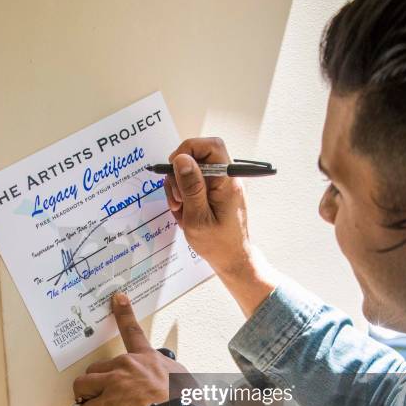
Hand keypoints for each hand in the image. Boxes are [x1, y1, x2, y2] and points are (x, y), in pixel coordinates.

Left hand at [75, 292, 188, 405]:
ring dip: (85, 400)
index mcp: (147, 359)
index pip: (133, 330)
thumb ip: (173, 377)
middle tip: (102, 400)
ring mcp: (114, 383)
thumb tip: (176, 383)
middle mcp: (127, 366)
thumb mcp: (185, 382)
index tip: (117, 298)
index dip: (124, 312)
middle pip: (96, 368)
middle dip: (95, 385)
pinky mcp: (106, 404)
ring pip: (82, 386)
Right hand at [165, 137, 277, 316]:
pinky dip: (183, 196)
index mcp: (227, 182)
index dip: (188, 150)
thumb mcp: (198, 218)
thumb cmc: (217, 244)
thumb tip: (182, 159)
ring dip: (179, 188)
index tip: (174, 168)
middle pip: (197, 156)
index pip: (210, 146)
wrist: (231, 259)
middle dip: (179, 175)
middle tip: (177, 199)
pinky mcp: (213, 192)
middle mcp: (225, 179)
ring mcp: (219, 185)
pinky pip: (193, 184)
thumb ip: (191, 187)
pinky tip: (184, 212)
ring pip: (191, 171)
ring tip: (181, 210)